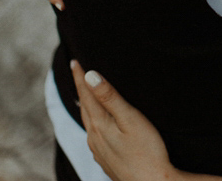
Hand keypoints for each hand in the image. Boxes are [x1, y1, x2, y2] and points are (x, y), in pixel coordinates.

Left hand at [71, 60, 175, 180]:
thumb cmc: (146, 151)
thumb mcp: (130, 119)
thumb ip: (110, 97)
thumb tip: (90, 76)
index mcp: (99, 124)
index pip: (86, 94)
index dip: (81, 76)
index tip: (75, 60)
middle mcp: (94, 137)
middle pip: (84, 107)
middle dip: (81, 88)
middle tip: (77, 71)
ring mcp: (99, 150)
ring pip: (88, 122)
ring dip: (86, 105)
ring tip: (85, 95)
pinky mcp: (106, 160)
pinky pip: (93, 135)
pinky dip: (92, 122)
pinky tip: (97, 126)